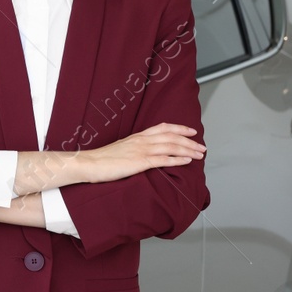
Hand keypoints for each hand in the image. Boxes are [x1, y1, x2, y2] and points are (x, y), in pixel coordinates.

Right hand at [78, 122, 204, 183]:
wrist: (89, 163)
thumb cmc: (101, 160)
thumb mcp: (120, 150)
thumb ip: (133, 149)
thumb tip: (142, 154)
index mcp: (137, 137)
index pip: (163, 128)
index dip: (179, 128)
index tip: (191, 131)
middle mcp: (141, 141)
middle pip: (171, 137)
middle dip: (189, 141)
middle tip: (201, 146)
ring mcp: (141, 150)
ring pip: (171, 146)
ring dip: (188, 150)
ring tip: (199, 154)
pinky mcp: (140, 162)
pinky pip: (163, 159)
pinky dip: (177, 159)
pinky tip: (186, 161)